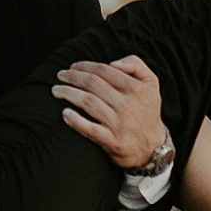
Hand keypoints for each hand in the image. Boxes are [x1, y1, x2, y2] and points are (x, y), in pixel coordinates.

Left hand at [51, 55, 169, 172]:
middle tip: (60, 75)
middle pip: (93, 84)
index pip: (104, 71)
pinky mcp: (113, 141)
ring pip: (88, 102)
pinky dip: (75, 120)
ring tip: (56, 90)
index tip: (73, 67)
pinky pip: (90, 129)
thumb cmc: (147, 111)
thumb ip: (136, 65)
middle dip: (72, 77)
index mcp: (136, 88)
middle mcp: (128, 104)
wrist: (154, 148)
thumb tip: (112, 63)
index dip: (85, 66)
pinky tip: (64, 113)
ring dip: (68, 93)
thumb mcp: (151, 84)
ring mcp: (119, 124)